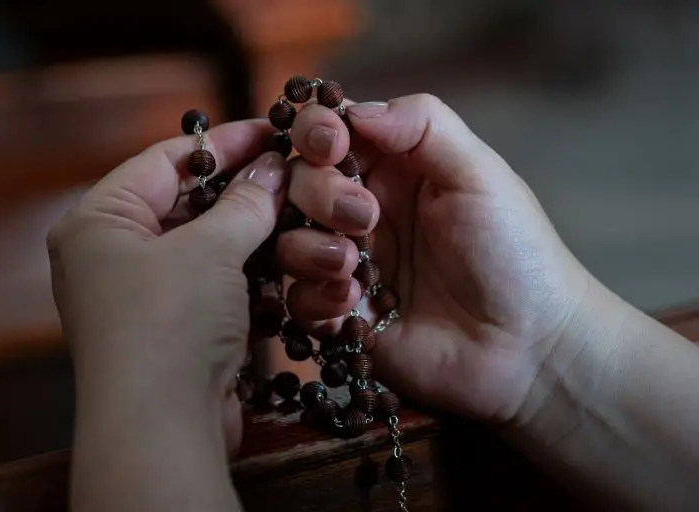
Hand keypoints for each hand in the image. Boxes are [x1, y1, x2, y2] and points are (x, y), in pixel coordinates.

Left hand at [47, 119, 285, 454]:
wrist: (165, 429)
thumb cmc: (169, 322)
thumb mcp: (209, 249)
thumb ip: (245, 203)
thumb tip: (275, 167)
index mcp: (100, 222)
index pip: (165, 161)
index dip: (221, 144)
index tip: (271, 130)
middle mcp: (117, 256)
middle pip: (193, 207)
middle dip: (247, 195)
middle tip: (295, 175)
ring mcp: (151, 298)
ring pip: (214, 251)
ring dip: (261, 240)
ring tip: (305, 218)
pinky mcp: (182, 331)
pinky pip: (223, 289)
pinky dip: (257, 279)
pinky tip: (297, 265)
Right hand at [278, 94, 593, 421]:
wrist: (528, 345)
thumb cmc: (513, 251)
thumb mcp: (479, 173)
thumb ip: (423, 125)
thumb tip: (352, 110)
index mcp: (393, 167)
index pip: (329, 134)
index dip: (315, 132)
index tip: (329, 145)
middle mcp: (361, 210)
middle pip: (298, 183)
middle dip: (318, 194)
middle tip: (363, 218)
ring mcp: (348, 264)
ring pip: (287, 241)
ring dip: (309, 248)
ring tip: (353, 268)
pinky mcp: (342, 315)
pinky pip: (298, 299)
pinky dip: (316, 298)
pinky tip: (355, 304)